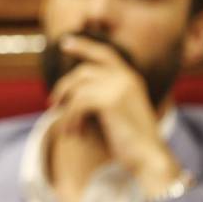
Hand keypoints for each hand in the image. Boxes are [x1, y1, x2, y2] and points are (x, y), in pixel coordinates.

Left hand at [48, 35, 182, 195]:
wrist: (150, 159)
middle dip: (64, 87)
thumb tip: (64, 94)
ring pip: (77, 90)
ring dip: (67, 112)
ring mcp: (119, 87)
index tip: (65, 42)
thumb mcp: (116, 114)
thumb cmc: (131, 143)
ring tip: (69, 130)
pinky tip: (75, 134)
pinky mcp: (110, 101)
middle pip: (82, 72)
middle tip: (52, 105)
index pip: (104, 54)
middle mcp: (126, 78)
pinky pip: (77, 105)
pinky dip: (70, 120)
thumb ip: (98, 98)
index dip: (84, 46)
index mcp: (131, 78)